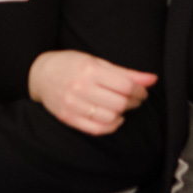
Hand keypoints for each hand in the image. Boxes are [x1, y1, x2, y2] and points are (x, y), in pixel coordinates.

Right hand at [28, 50, 155, 135]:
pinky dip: (111, 126)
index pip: (125, 85)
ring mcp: (72, 104)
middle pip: (120, 103)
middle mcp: (80, 87)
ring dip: (122, 114)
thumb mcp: (98, 62)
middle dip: (133, 102)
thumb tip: (152, 79)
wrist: (41, 74)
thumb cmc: (72, 65)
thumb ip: (126, 73)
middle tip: (134, 99)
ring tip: (121, 107)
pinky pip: (97, 129)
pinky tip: (113, 118)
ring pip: (110, 117)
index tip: (141, 91)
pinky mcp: (67, 118)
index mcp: (89, 70)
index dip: (139, 91)